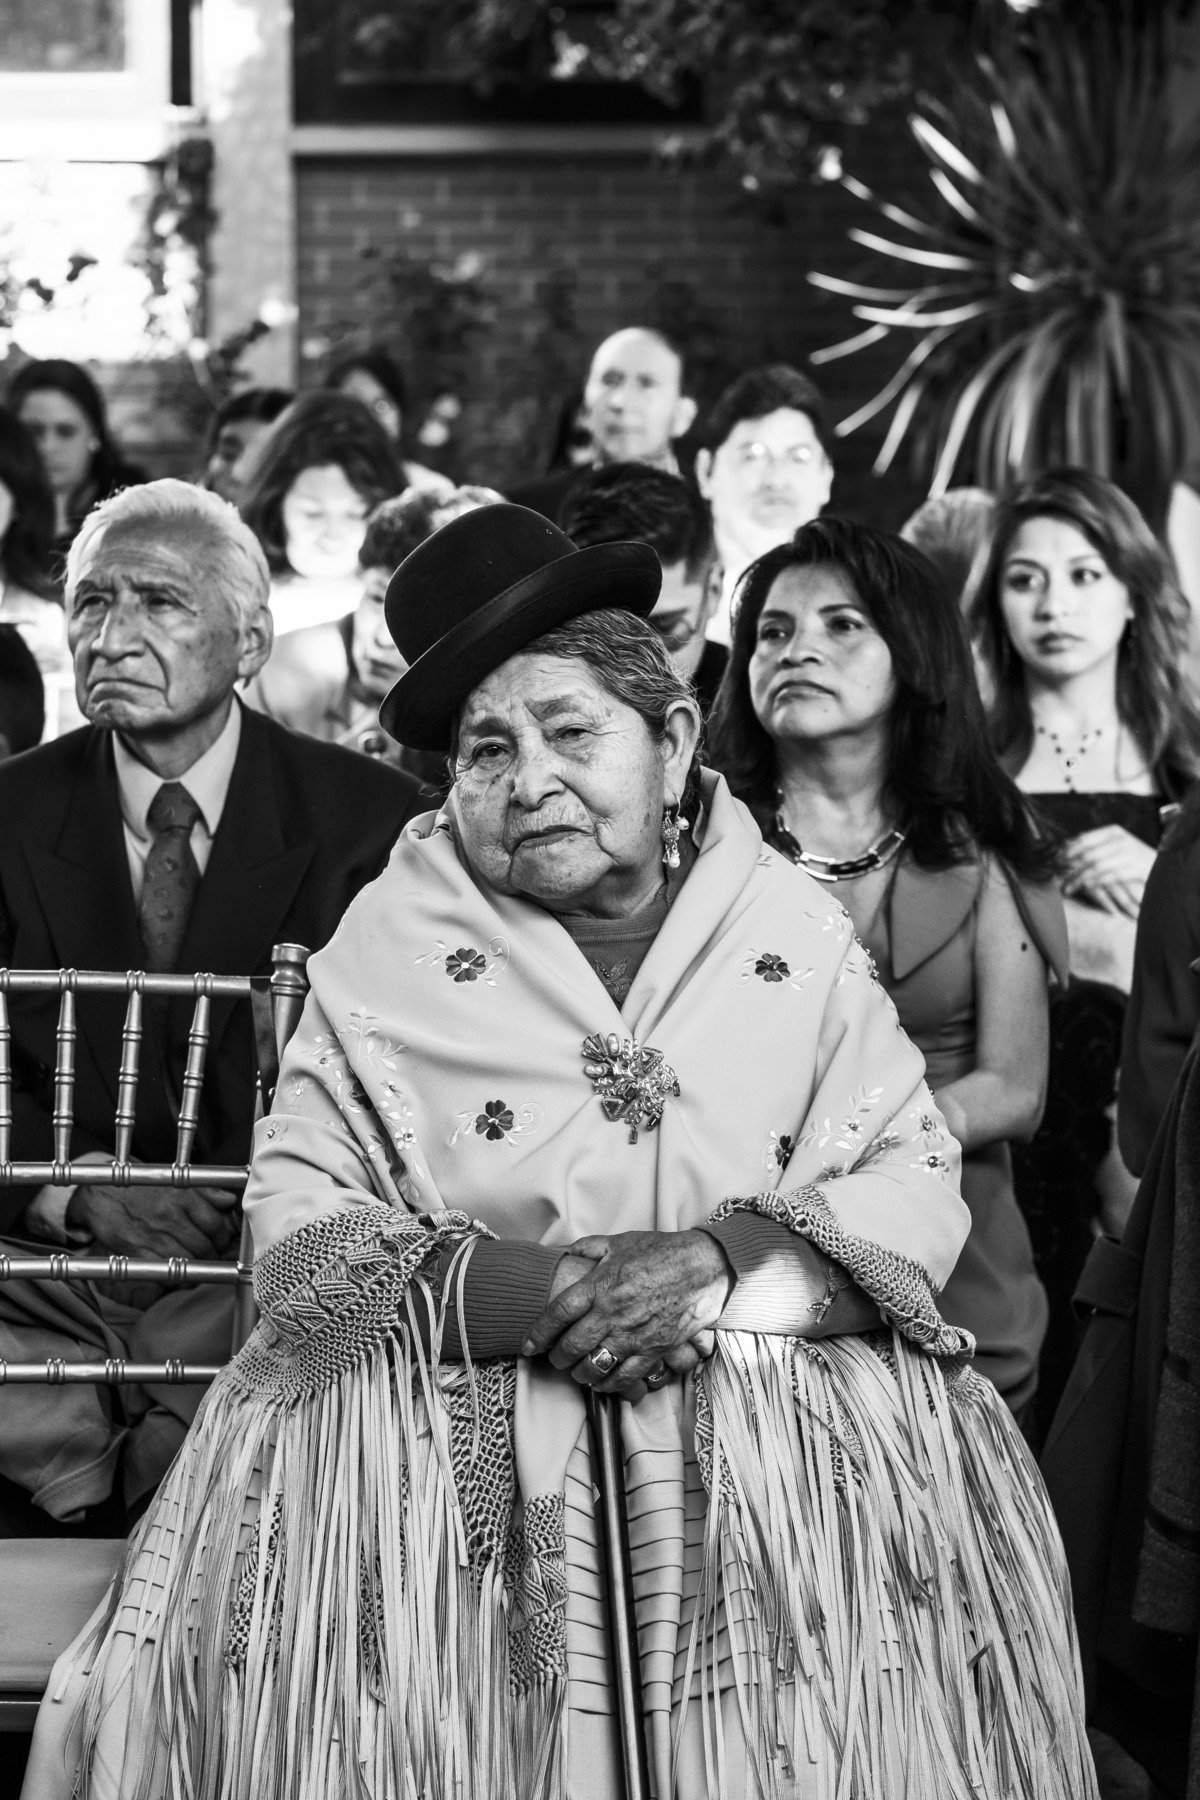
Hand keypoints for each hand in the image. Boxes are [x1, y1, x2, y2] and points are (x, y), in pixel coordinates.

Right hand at [65, 1184, 240, 1258]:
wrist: (102, 1196)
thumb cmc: (142, 1190)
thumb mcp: (174, 1183)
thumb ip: (205, 1191)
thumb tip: (229, 1200)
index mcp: (181, 1197)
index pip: (214, 1223)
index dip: (222, 1237)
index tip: (222, 1241)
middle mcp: (169, 1216)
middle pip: (204, 1245)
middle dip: (212, 1254)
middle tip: (211, 1255)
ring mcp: (153, 1235)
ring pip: (187, 1259)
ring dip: (196, 1265)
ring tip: (196, 1262)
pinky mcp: (137, 1251)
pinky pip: (165, 1270)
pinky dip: (175, 1274)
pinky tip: (178, 1270)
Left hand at [522, 1230, 732, 1401]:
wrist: (704, 1266)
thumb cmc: (662, 1251)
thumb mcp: (620, 1242)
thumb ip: (589, 1248)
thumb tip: (565, 1253)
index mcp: (600, 1284)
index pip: (558, 1313)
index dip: (538, 1332)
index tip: (529, 1345)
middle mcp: (612, 1312)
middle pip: (572, 1345)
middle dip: (558, 1358)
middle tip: (555, 1359)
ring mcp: (634, 1333)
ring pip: (595, 1366)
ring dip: (581, 1374)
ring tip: (578, 1372)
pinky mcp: (655, 1348)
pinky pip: (625, 1376)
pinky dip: (610, 1384)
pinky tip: (603, 1383)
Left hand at [1060, 826, 1155, 917]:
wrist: (1164, 867)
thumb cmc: (1133, 859)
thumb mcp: (1114, 848)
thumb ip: (1094, 847)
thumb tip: (1063, 849)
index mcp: (1113, 832)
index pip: (1082, 840)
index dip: (1065, 852)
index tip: (1052, 864)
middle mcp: (1121, 840)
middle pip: (1086, 854)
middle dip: (1068, 869)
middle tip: (1055, 879)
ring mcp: (1129, 854)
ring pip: (1095, 866)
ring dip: (1077, 879)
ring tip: (1066, 889)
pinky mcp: (1136, 869)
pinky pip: (1109, 876)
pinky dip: (1094, 882)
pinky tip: (1083, 888)